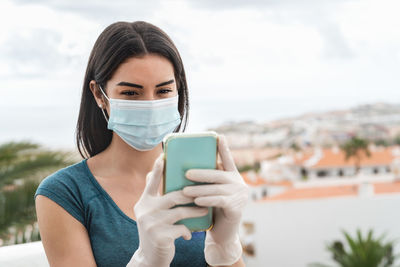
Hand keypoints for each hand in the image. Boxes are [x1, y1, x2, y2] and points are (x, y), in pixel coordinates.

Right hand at [126, 154, 208, 266]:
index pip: (151, 182)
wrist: (150, 257)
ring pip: (180, 212)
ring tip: (204, 210)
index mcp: (144, 202)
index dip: (157, 169)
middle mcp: (145, 210)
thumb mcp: (152, 213)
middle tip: (204, 192)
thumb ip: (157, 197)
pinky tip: (190, 235)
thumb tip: (159, 174)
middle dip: (191, 194)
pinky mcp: (160, 236)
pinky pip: (181, 228)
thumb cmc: (157, 230)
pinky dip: (188, 231)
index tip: (164, 156)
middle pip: (173, 196)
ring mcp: (151, 224)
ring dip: (195, 211)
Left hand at [183, 135, 248, 265]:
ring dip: (200, 189)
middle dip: (202, 173)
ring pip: (217, 189)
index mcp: (232, 177)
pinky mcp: (237, 208)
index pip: (228, 160)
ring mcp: (240, 196)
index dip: (223, 148)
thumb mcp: (209, 193)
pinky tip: (197, 202)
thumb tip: (182, 169)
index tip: (219, 136)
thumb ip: (203, 182)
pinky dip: (207, 200)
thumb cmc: (212, 211)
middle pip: (219, 174)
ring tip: (185, 191)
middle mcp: (239, 183)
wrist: (222, 234)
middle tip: (186, 173)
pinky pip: (220, 201)